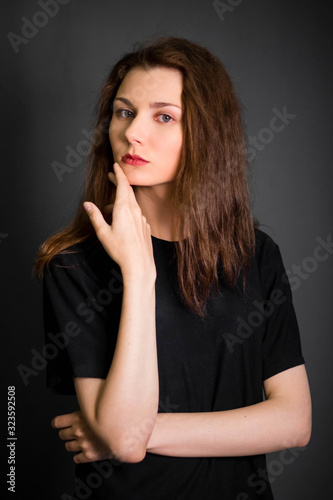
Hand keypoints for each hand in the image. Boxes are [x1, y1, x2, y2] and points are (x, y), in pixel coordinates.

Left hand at [51, 410, 112, 463]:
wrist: (125, 433)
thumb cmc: (113, 418)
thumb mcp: (97, 408)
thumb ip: (87, 410)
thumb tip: (84, 407)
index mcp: (79, 417)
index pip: (58, 422)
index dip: (58, 424)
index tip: (59, 425)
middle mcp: (78, 431)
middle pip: (62, 435)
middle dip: (67, 433)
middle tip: (75, 432)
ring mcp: (83, 443)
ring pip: (68, 446)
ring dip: (74, 444)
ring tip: (82, 441)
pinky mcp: (88, 455)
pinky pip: (76, 458)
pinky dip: (80, 456)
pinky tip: (86, 451)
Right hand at [84, 163, 155, 281]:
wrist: (139, 264)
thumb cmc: (121, 250)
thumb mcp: (103, 233)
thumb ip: (95, 216)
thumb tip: (88, 204)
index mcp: (123, 209)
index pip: (123, 185)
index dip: (119, 174)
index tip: (116, 166)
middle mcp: (135, 211)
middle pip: (128, 191)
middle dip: (120, 182)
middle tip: (112, 177)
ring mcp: (142, 218)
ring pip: (131, 203)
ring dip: (121, 201)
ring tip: (110, 209)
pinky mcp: (145, 226)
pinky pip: (136, 214)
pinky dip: (128, 211)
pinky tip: (121, 221)